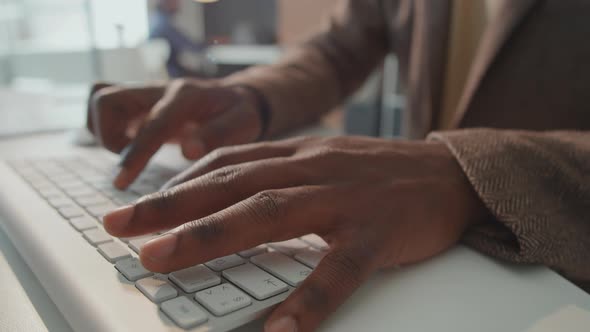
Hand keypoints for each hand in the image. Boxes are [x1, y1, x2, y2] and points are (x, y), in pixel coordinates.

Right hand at [87, 79, 261, 188]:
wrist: (235, 97)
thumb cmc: (239, 114)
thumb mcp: (244, 123)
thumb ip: (219, 135)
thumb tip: (189, 152)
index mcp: (186, 96)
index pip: (152, 123)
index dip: (135, 153)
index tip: (122, 182)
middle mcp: (158, 88)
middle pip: (106, 99)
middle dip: (107, 137)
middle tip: (130, 165)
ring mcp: (144, 92)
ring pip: (99, 99)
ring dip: (103, 133)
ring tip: (130, 156)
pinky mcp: (135, 101)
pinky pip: (102, 106)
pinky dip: (104, 129)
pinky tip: (127, 147)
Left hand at [103, 136, 488, 331]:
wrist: (450, 174)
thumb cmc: (380, 174)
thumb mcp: (326, 162)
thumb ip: (283, 174)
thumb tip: (232, 194)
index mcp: (298, 154)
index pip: (226, 163)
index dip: (176, 183)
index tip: (134, 205)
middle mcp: (312, 169)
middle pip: (231, 183)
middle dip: (171, 205)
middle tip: (121, 227)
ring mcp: (343, 199)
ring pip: (270, 212)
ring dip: (211, 235)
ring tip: (162, 260)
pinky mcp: (376, 233)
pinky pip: (339, 270)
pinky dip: (308, 300)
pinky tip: (281, 331)